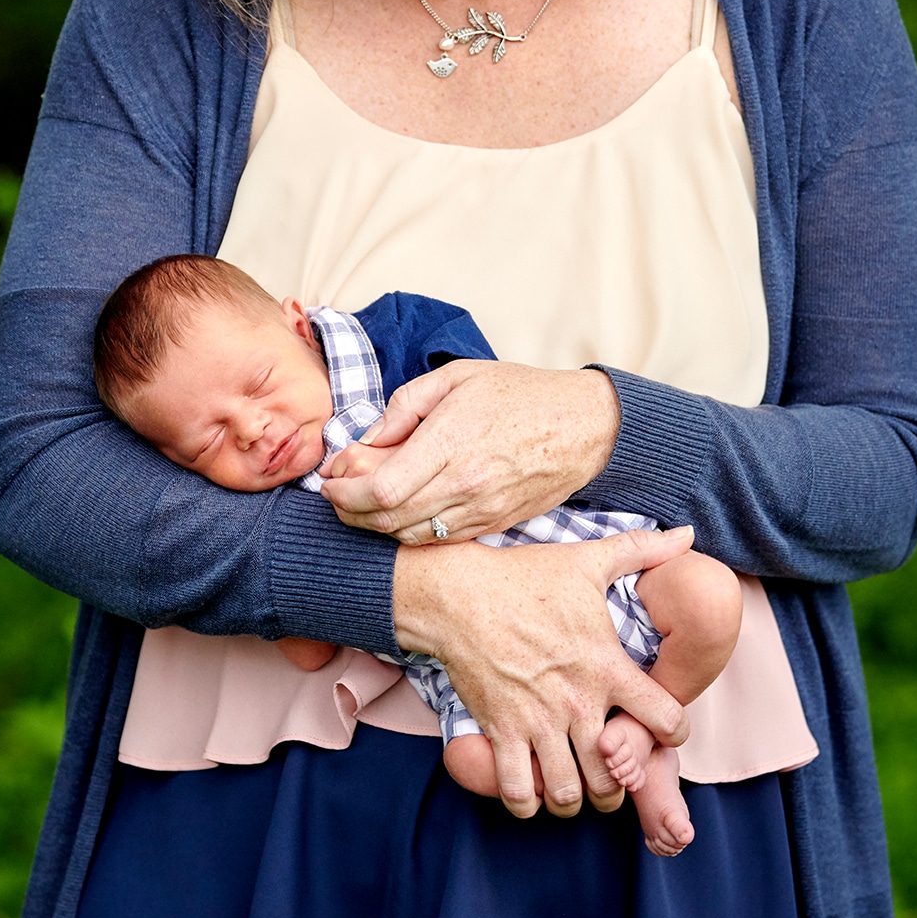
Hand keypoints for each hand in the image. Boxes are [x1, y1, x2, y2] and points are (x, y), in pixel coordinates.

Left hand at [320, 360, 619, 542]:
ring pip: (412, 536)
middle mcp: (465, 483)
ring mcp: (482, 510)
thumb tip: (367, 437)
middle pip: (390, 520)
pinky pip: (441, 540)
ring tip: (363, 506)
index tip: (329, 483)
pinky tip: (401, 514)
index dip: (346, 494)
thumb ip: (405, 405)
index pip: (382, 489)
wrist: (586, 426)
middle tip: (337, 498)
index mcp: (451, 442)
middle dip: (352, 514)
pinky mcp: (495, 525)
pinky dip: (411, 533)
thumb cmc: (522, 393)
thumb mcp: (457, 377)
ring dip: (378, 527)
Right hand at [394, 523, 693, 818]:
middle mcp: (577, 702)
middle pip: (615, 775)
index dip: (673, 731)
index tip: (662, 729)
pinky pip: (518, 791)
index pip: (666, 720)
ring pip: (568, 792)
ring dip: (574, 799)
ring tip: (573, 790)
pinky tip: (531, 790)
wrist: (458, 594)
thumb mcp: (589, 560)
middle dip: (619, 784)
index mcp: (607, 666)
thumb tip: (688, 534)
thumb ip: (643, 550)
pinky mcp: (501, 731)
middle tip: (612, 775)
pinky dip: (527, 802)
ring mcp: (537, 721)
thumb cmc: (526, 578)